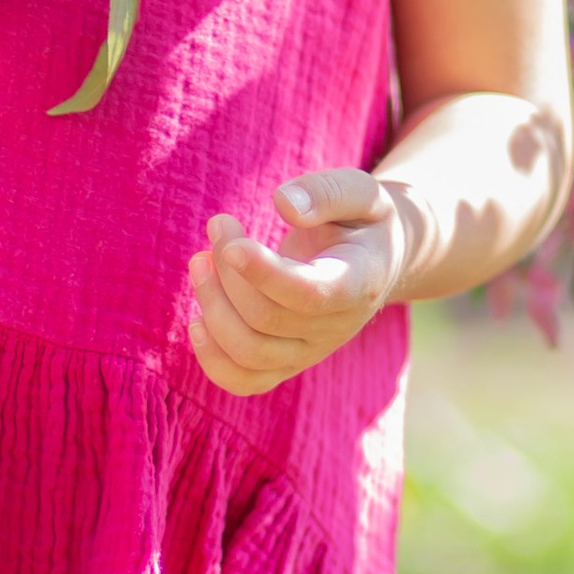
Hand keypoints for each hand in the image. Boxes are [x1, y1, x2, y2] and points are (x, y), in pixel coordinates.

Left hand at [183, 167, 425, 397]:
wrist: (376, 261)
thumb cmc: (361, 221)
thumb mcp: (361, 192)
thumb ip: (326, 192)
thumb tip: (283, 203)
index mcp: (358, 282)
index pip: (309, 293)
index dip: (263, 273)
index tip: (230, 242)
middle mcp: (336, 327)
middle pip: (266, 318)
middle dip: (227, 272)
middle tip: (219, 224)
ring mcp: (311, 352)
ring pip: (250, 352)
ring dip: (211, 307)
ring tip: (199, 261)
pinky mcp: (288, 363)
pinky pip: (245, 381)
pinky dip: (212, 359)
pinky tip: (197, 319)